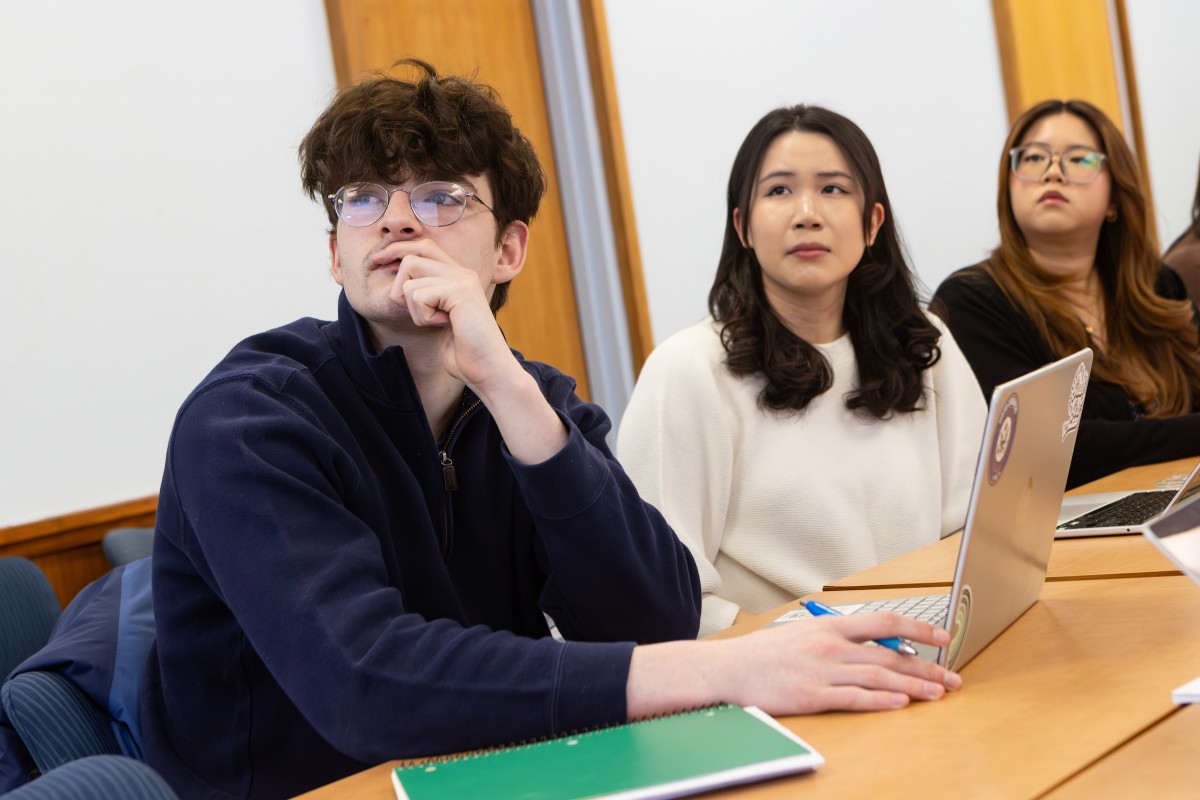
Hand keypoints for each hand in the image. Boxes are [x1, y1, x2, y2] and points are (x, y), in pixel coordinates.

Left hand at [378, 238, 567, 463]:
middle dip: (399, 283)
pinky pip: (417, 295)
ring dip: (412, 305)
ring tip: (435, 323)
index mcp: (457, 273)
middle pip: (407, 255)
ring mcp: (462, 278)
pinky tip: (443, 328)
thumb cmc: (467, 358)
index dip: (397, 257)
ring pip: (408, 276)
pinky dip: (421, 316)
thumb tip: (399, 289)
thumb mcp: (438, 324)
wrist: (492, 375)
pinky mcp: (460, 293)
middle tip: (416, 311)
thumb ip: (424, 302)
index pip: (416, 247)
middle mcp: (461, 269)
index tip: (387, 273)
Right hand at [715, 611, 959, 713]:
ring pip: (878, 675)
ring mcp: (822, 670)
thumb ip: (836, 637)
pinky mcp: (812, 695)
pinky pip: (854, 697)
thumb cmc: (764, 653)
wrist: (729, 668)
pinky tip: (900, 703)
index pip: (884, 622)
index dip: (918, 630)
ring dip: (912, 686)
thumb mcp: (802, 633)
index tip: (943, 637)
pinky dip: (880, 700)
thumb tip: (872, 644)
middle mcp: (830, 645)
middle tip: (952, 677)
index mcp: (829, 626)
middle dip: (926, 666)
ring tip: (937, 693)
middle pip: (889, 654)